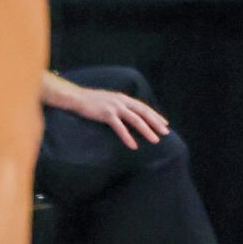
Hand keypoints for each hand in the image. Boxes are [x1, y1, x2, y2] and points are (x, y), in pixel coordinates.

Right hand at [44, 76, 169, 147]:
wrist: (77, 98)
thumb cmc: (92, 101)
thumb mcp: (110, 101)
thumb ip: (120, 106)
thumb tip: (128, 114)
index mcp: (124, 98)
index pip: (144, 107)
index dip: (155, 115)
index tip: (164, 123)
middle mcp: (122, 101)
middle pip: (143, 113)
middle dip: (156, 123)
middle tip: (166, 132)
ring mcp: (115, 107)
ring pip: (136, 120)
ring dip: (147, 131)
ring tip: (155, 140)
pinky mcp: (107, 114)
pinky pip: (120, 128)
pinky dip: (127, 137)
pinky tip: (133, 145)